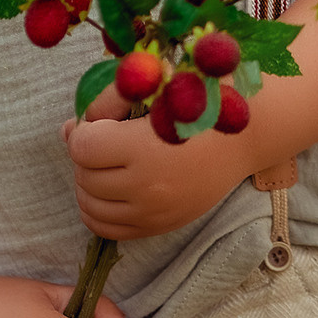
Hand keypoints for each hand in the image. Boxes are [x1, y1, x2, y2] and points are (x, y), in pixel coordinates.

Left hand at [62, 89, 249, 240]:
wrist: (246, 135)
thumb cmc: (202, 101)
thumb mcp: (155, 87)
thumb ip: (107, 101)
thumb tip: (70, 130)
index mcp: (144, 149)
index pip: (82, 148)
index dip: (84, 130)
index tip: (102, 121)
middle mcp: (147, 187)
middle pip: (84, 177)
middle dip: (85, 155)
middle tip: (104, 138)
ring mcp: (154, 212)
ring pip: (90, 207)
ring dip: (88, 183)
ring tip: (106, 163)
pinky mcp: (160, 226)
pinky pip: (109, 230)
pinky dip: (97, 210)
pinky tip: (108, 188)